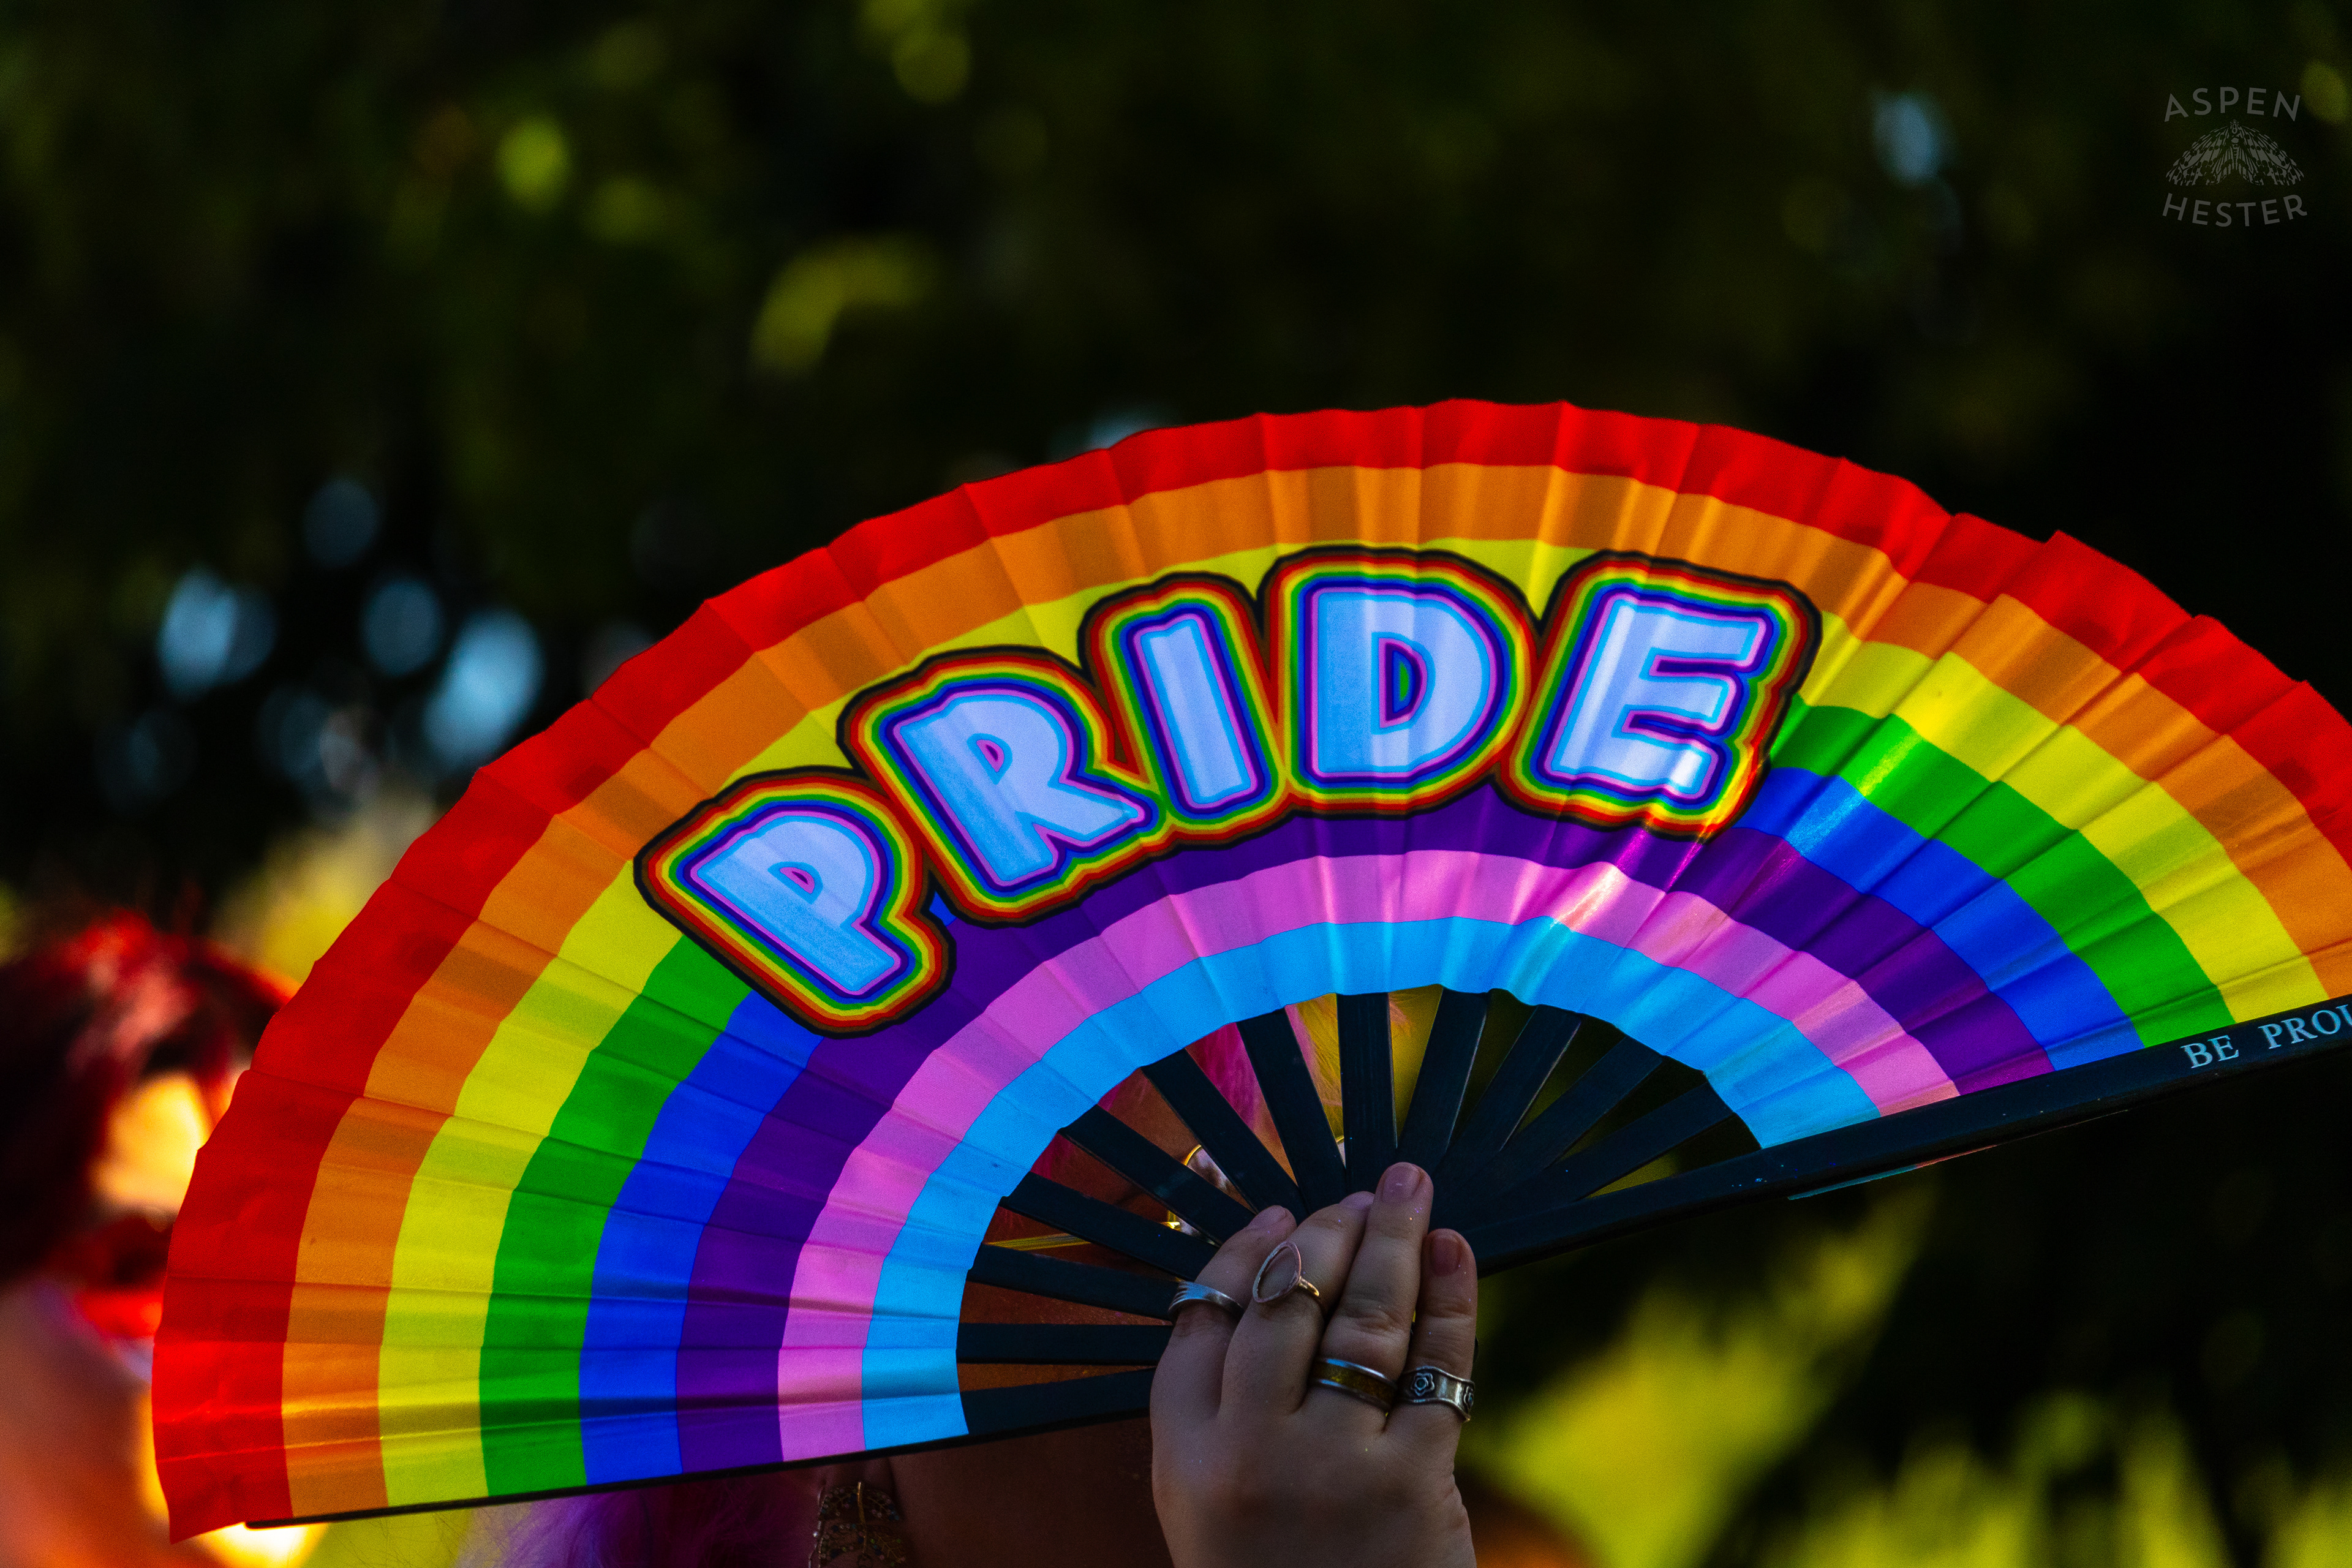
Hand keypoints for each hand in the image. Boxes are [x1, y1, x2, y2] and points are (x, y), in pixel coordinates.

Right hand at [1150, 1163, 1477, 1567]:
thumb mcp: (1210, 1509)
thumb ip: (1223, 1415)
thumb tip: (1264, 1285)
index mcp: (1184, 1460)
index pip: (1198, 1322)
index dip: (1238, 1254)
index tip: (1275, 1213)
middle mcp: (1249, 1454)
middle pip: (1283, 1304)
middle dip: (1323, 1230)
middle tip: (1354, 1190)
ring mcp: (1331, 1466)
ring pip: (1361, 1320)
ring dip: (1390, 1240)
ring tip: (1409, 1190)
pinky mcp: (1411, 1483)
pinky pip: (1436, 1368)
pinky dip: (1450, 1300)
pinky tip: (1453, 1252)